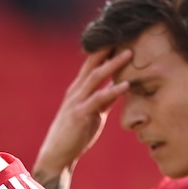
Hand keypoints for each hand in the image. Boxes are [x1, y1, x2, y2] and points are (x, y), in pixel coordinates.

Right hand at [34, 48, 131, 177]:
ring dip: (114, 64)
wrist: (57, 155)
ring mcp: (77, 101)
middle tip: (127, 33)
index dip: (107, 49)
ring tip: (130, 53)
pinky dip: (113, 91)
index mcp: (79, 89)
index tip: (123, 36)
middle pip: (94, 63)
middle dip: (109, 48)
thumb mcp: (93, 113)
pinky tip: (127, 85)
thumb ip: (104, 100)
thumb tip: (119, 89)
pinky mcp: (79, 114)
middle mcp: (76, 90)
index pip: (93, 63)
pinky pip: (98, 99)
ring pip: (96, 76)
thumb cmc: (75, 135)